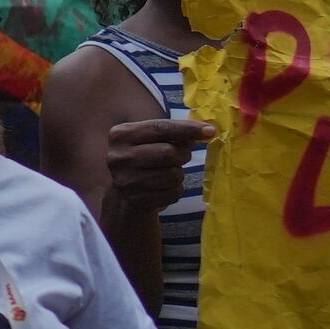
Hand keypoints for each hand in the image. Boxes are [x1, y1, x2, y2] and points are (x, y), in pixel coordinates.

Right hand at [100, 115, 218, 222]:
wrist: (125, 191)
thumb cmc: (144, 157)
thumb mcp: (150, 138)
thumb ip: (173, 131)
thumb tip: (207, 130)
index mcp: (120, 135)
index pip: (160, 128)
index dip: (187, 129)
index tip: (210, 131)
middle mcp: (118, 157)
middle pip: (169, 152)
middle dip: (183, 154)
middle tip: (181, 155)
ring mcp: (126, 181)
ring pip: (173, 175)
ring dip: (179, 174)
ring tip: (168, 172)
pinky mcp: (137, 200)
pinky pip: (173, 193)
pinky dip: (176, 189)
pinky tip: (164, 186)